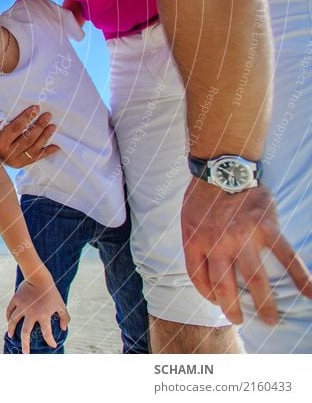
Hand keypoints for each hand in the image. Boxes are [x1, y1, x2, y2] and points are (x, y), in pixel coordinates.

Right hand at [0, 106, 58, 168]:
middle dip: (39, 126)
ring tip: (52, 126)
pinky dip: (47, 152)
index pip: (16, 128)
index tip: (35, 108)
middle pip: (27, 138)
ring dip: (45, 136)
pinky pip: (37, 158)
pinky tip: (56, 146)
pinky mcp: (22, 164)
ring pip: (34, 148)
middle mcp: (8, 153)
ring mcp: (16, 160)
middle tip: (47, 115)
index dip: (26, 118)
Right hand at [6, 279, 69, 352]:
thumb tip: (64, 328)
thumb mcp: (61, 304)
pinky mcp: (16, 300)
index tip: (52, 345)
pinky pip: (10, 310)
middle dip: (25, 345)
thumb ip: (65, 317)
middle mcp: (31, 313)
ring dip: (11, 330)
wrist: (38, 276)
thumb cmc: (51, 291)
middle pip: (25, 333)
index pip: (47, 333)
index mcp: (43, 315)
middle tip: (25, 353)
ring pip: (13, 322)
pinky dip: (8, 316)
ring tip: (11, 335)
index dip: (50, 341)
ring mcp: (22, 306)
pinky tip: (8, 320)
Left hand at [182, 179, 311, 324]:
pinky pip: (286, 258)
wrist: (223, 167)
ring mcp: (244, 238)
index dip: (207, 295)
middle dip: (234, 310)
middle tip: (241, 320)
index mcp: (196, 242)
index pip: (199, 279)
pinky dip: (301, 277)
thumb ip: (195, 242)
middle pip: (225, 288)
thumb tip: (205, 267)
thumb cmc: (203, 195)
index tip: (217, 302)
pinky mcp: (267, 229)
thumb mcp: (188, 219)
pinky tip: (311, 294)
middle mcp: (218, 244)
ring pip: (256, 281)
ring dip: (265, 305)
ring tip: (272, 319)